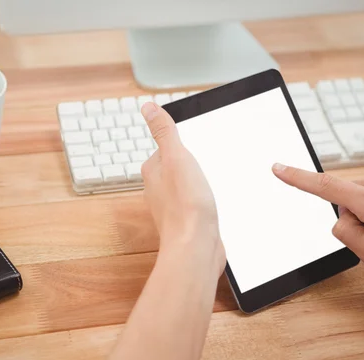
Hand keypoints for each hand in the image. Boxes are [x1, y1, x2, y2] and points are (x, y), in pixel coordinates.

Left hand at [141, 103, 225, 275]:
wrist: (197, 246)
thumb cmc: (186, 205)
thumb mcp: (177, 157)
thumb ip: (164, 132)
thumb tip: (148, 108)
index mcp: (152, 172)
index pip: (165, 148)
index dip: (183, 145)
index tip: (198, 144)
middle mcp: (158, 190)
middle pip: (177, 167)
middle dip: (193, 164)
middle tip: (208, 164)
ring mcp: (173, 207)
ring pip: (187, 186)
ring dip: (201, 183)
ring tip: (212, 183)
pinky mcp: (187, 221)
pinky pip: (196, 203)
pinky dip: (205, 200)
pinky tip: (215, 203)